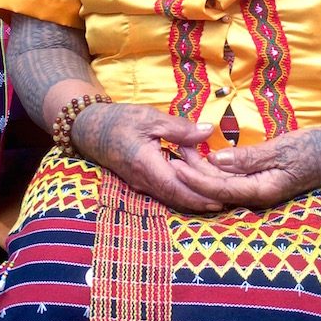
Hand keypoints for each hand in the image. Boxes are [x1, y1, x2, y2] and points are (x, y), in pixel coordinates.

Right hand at [71, 102, 222, 213]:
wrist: (92, 129)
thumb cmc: (121, 120)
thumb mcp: (151, 118)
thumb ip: (180, 128)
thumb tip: (208, 131)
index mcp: (146, 165)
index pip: (176, 188)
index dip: (198, 196)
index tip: (220, 199)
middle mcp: (143, 181)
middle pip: (177, 198)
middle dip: (202, 201)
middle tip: (228, 200)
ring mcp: (141, 184)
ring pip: (171, 197)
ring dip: (194, 197)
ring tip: (218, 196)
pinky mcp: (141, 181)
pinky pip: (165, 190)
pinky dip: (183, 190)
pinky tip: (197, 185)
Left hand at [170, 115, 320, 208]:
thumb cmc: (313, 148)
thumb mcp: (282, 148)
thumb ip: (249, 157)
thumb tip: (218, 161)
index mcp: (263, 190)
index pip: (221, 189)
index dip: (196, 178)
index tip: (176, 166)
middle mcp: (258, 195)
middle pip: (218, 189)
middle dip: (194, 173)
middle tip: (174, 153)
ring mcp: (260, 190)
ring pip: (224, 185)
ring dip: (203, 171)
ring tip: (184, 153)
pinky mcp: (262, 182)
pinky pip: (233, 180)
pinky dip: (217, 170)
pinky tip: (206, 158)